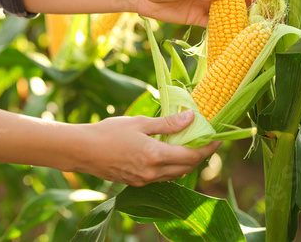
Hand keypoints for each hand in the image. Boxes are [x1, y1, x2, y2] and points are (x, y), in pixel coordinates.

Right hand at [76, 110, 222, 185]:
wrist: (82, 150)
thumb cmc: (109, 132)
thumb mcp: (139, 122)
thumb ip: (167, 124)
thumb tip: (191, 117)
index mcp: (155, 156)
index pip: (192, 156)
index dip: (208, 148)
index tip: (218, 138)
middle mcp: (152, 173)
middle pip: (186, 168)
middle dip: (200, 156)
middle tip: (205, 140)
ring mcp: (144, 180)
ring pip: (175, 174)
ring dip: (185, 162)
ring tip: (188, 145)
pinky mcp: (136, 183)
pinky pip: (161, 177)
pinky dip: (170, 167)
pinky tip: (167, 154)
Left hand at [136, 0, 257, 26]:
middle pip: (231, 0)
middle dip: (244, 8)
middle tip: (257, 18)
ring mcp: (202, 6)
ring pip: (224, 13)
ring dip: (234, 20)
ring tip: (248, 29)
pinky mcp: (195, 18)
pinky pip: (211, 24)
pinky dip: (221, 29)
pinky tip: (230, 35)